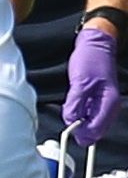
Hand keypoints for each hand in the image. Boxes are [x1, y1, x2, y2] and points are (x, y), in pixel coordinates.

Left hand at [65, 26, 119, 146]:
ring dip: (80, 120)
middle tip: (67, 117)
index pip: (97, 128)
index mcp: (109, 103)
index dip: (82, 131)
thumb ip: (75, 103)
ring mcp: (104, 103)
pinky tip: (73, 106)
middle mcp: (109, 106)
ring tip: (70, 107)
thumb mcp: (79, 82)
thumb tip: (71, 121)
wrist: (94, 46)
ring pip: (92, 122)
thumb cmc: (89, 61)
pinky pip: (89, 113)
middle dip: (81, 128)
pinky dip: (80, 113)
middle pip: (96, 129)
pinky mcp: (98, 99)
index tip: (69, 127)